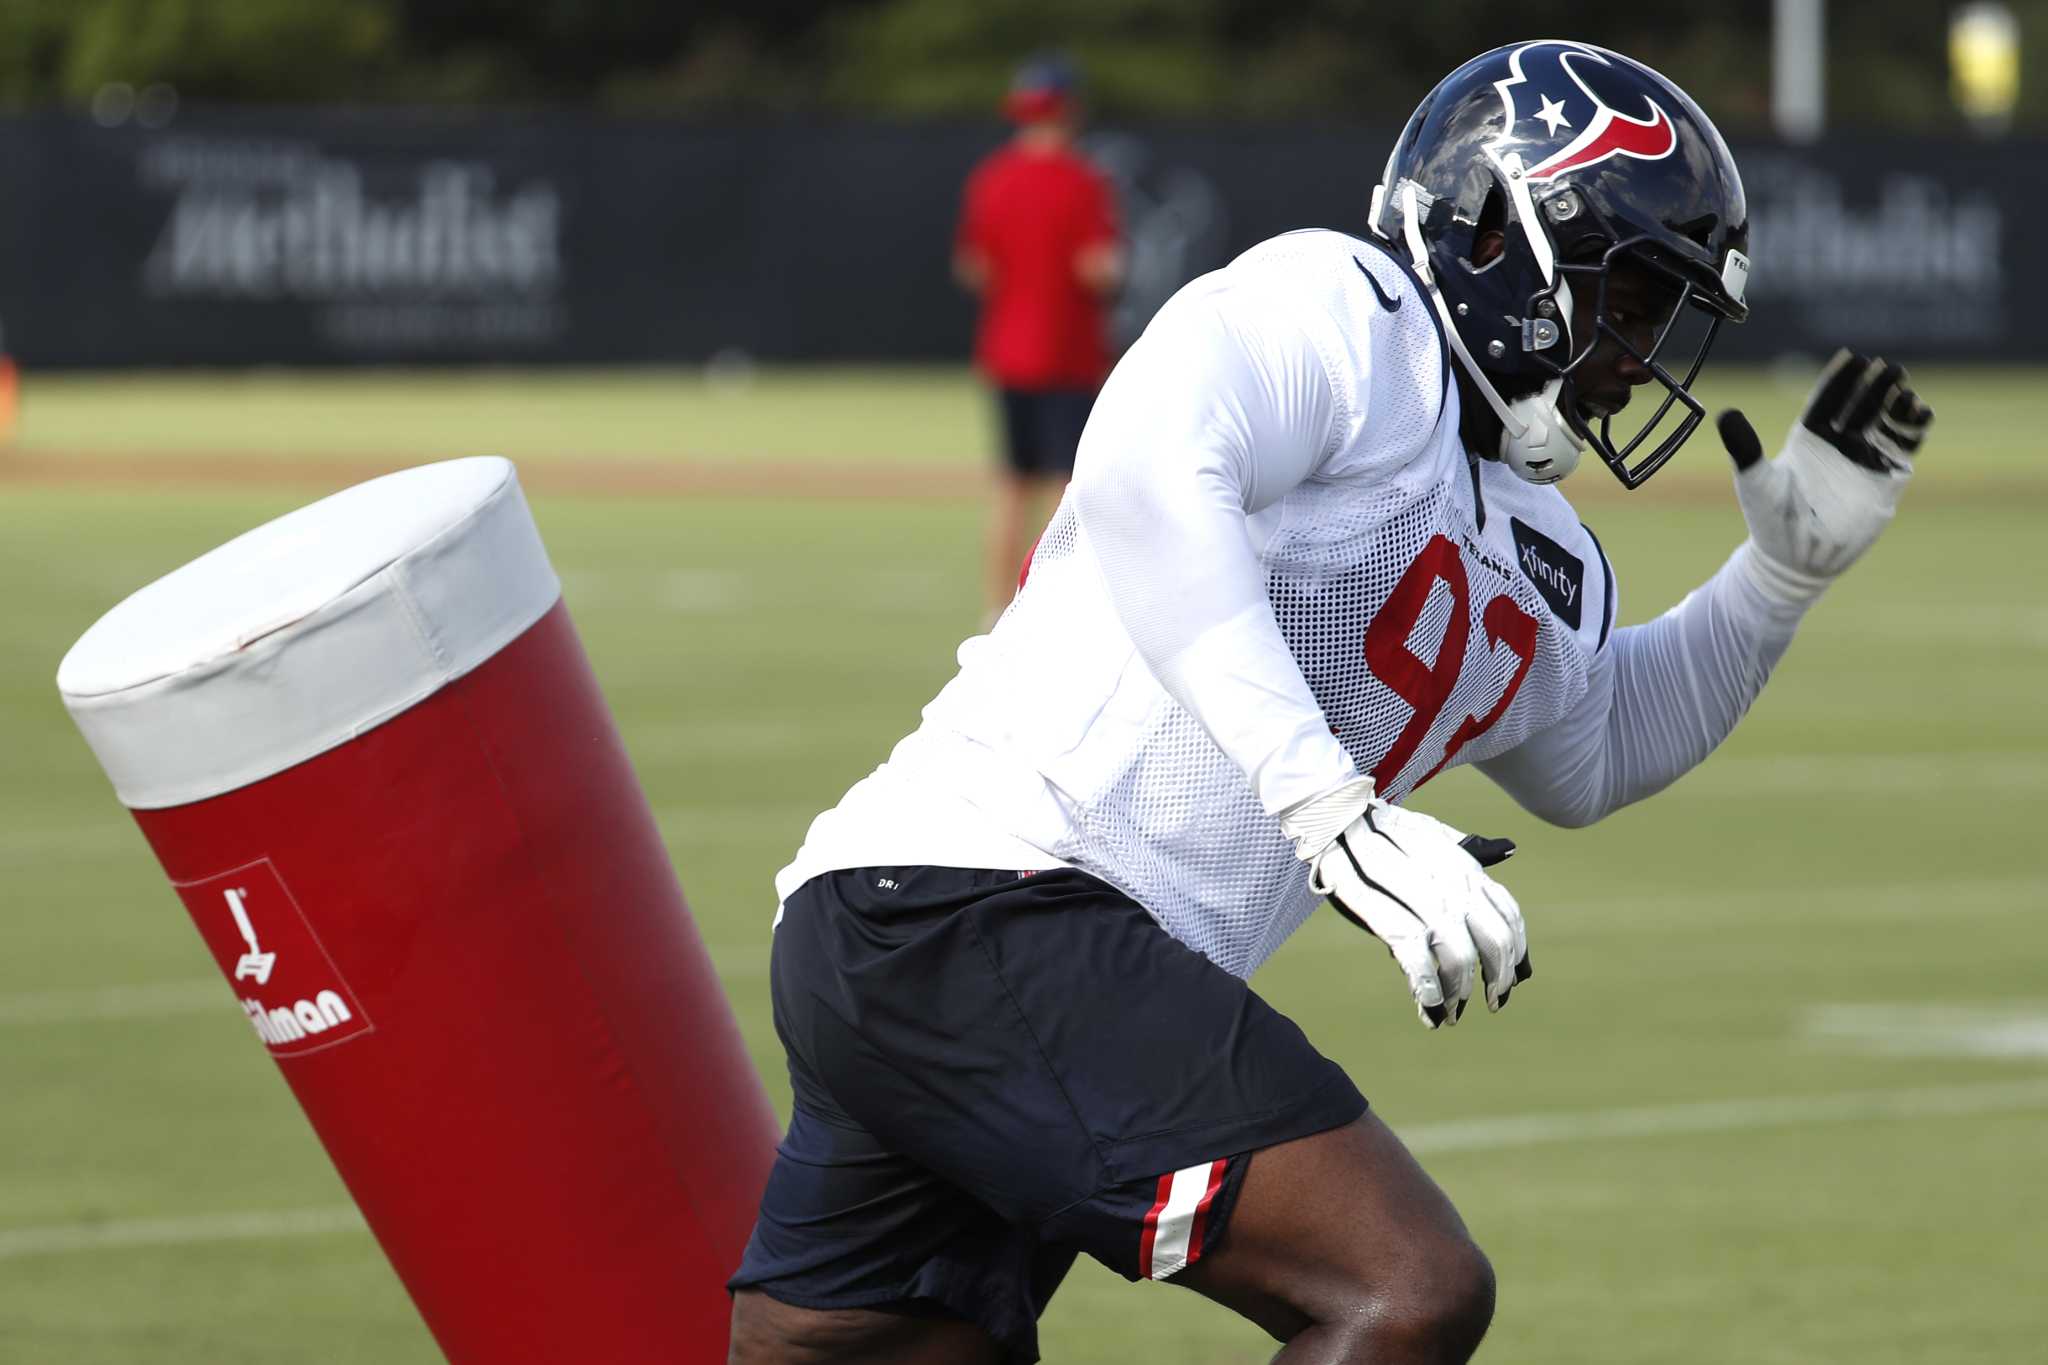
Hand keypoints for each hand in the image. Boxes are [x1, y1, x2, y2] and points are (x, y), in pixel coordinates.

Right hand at [1281, 779, 1530, 1028]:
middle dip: (1497, 980)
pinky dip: (1426, 988)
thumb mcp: (1431, 831)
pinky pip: (1416, 957)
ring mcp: (1420, 896)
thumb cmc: (1384, 828)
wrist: (1336, 815)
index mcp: (1465, 866)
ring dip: (1459, 993)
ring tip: (1451, 1013)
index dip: (1516, 955)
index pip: (1508, 916)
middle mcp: (1451, 882)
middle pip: (1493, 942)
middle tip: (1490, 1003)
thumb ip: (1468, 847)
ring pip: (1459, 955)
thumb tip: (1509, 847)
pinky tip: (1427, 1005)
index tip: (1510, 981)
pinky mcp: (1382, 909)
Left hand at [1717, 349, 1930, 601]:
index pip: (1828, 400)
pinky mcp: (1885, 478)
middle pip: (1860, 404)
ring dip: (1897, 403)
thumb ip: (1744, 447)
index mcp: (1808, 437)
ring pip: (1886, 421)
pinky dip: (1913, 428)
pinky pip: (1904, 447)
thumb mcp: (1755, 481)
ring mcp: (1864, 458)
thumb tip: (1725, 413)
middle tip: (1887, 365)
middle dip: (1874, 384)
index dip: (1840, 379)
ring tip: (1904, 385)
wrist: (1796, 559)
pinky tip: (1921, 411)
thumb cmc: (1770, 520)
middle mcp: (1839, 443)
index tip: (1853, 356)